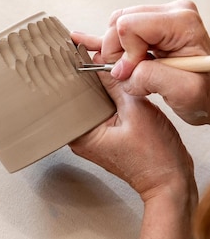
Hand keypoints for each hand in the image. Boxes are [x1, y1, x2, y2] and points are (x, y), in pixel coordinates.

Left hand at [70, 69, 195, 201]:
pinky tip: (119, 92)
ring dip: (103, 90)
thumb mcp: (136, 110)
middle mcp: (81, 138)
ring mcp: (92, 138)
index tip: (84, 58)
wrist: (169, 180)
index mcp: (80, 135)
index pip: (69, 96)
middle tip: (101, 64)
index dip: (76, 74)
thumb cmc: (155, 157)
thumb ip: (115, 84)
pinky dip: (111, 100)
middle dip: (91, 81)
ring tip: (113, 78)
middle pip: (79, 98)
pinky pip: (103, 110)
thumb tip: (100, 60)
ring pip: (92, 103)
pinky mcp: (105, 136)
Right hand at [72, 0, 209, 124]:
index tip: (134, 73)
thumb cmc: (206, 93)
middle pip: (119, 23)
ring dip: (117, 54)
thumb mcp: (184, 92)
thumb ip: (151, 78)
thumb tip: (122, 70)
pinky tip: (84, 41)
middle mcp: (172, 13)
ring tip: (133, 71)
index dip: (124, 54)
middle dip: (118, 53)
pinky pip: (120, 27)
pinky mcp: (152, 26)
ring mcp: (161, 17)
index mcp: (182, 22)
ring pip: (116, 27)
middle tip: (131, 74)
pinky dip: (104, 40)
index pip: (129, 26)